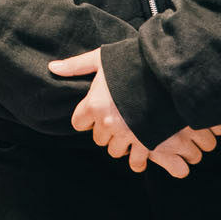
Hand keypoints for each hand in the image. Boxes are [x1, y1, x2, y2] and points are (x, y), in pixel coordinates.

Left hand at [48, 49, 220, 178]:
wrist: (168, 70)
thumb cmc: (133, 61)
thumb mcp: (102, 58)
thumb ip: (76, 66)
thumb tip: (52, 68)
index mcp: (93, 105)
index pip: (79, 123)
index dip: (86, 119)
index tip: (95, 113)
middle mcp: (107, 123)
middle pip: (98, 138)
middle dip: (105, 131)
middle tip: (116, 119)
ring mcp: (127, 135)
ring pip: (115, 150)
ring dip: (120, 143)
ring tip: (129, 132)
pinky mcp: (146, 142)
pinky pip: (135, 161)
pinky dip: (136, 160)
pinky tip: (140, 154)